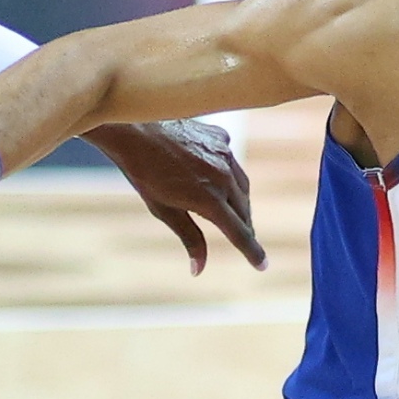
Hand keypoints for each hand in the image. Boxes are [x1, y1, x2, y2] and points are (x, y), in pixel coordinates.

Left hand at [82, 119, 265, 274]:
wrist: (135, 129)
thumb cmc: (144, 173)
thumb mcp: (164, 211)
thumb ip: (189, 238)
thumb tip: (198, 269)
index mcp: (210, 200)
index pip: (239, 233)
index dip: (252, 252)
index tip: (263, 265)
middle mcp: (224, 176)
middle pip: (244, 211)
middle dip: (244, 227)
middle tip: (242, 238)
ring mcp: (225, 154)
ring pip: (242, 186)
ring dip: (239, 202)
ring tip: (230, 212)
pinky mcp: (221, 137)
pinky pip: (232, 162)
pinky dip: (228, 174)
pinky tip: (213, 176)